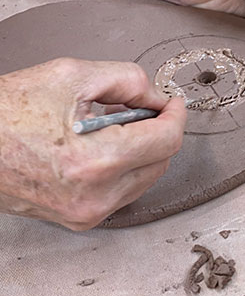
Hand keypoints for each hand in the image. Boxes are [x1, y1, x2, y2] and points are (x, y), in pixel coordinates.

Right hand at [0, 58, 185, 229]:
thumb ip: (127, 81)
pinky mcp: (78, 220)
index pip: (166, 140)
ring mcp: (87, 213)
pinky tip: (100, 147)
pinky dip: (122, 169)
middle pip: (161, 162)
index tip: (173, 103)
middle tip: (137, 109)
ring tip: (111, 126)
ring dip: (141, 151)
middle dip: (157, 131)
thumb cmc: (6, 112)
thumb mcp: (71, 76)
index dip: (176, 115)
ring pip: (145, 180)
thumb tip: (156, 97)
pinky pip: (122, 193)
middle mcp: (95, 196)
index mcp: (96, 161)